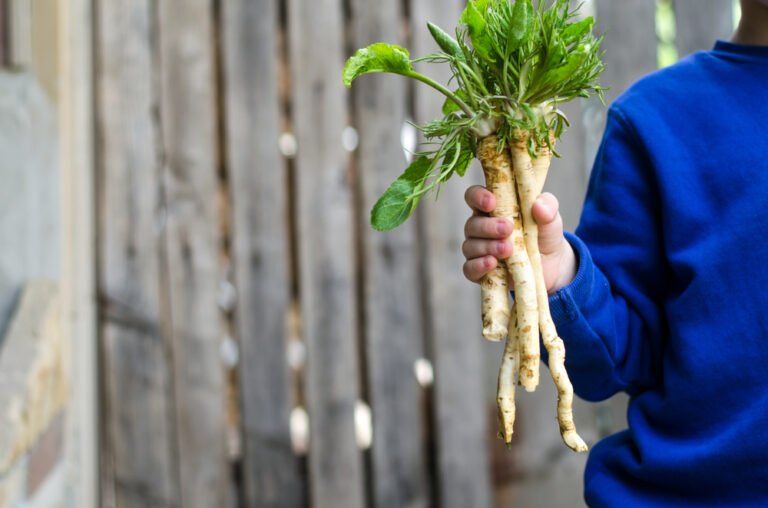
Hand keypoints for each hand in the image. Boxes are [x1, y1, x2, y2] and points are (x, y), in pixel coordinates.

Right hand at [461, 185, 576, 293]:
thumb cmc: (544, 234)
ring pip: (470, 247)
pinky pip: (469, 269)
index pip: (473, 196)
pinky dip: (478, 266)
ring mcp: (479, 251)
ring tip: (508, 250)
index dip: (477, 197)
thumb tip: (538, 206)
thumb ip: (547, 206)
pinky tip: (492, 263)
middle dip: (488, 227)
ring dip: (488, 247)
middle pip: (471, 224)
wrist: (552, 264)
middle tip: (508, 229)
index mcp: (492, 209)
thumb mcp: (550, 217)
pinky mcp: (481, 271)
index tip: (491, 202)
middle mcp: (481, 228)